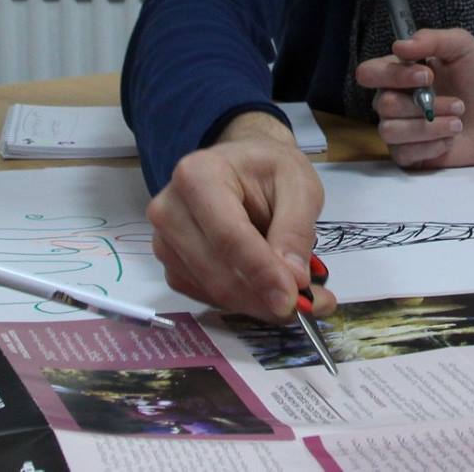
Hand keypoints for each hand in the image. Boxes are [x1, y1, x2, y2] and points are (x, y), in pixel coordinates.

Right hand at [145, 113, 334, 321]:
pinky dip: (242, 302)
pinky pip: (207, 296)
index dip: (261, 272)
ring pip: (213, 290)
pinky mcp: (171, 266)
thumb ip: (296, 230)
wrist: (242, 167)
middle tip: (309, 306)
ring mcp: (165, 241)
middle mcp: (169, 210)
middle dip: (264, 296)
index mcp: (197, 176)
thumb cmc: (268, 168)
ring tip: (300, 299)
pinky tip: (267, 290)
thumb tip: (294, 280)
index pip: (228, 236)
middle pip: (217, 270)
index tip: (291, 300)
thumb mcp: (298, 185)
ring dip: (258, 303)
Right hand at [354, 26, 473, 168]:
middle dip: (423, 105)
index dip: (392, 75)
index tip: (426, 75)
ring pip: (390, 131)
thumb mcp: (462, 47)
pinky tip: (450, 140)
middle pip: (383, 104)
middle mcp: (395, 101)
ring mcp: (401, 129)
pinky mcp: (411, 155)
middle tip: (458, 103)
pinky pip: (403, 153)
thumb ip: (432, 39)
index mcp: (400, 73)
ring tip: (459, 123)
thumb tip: (399, 46)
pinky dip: (430, 146)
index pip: (369, 73)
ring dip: (430, 126)